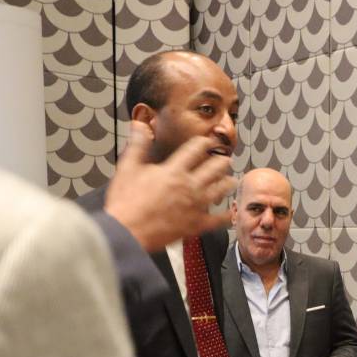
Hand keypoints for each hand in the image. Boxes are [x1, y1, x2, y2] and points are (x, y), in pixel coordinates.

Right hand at [105, 121, 234, 251]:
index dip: (203, 143)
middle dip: (221, 162)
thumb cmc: (125, 202)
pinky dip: (226, 216)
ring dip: (227, 184)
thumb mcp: (128, 168)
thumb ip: (138, 145)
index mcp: (174, 171)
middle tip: (226, 160)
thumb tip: (140, 125)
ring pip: (220, 191)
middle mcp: (189, 186)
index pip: (195, 150)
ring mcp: (196, 205)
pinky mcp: (196, 224)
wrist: (127, 232)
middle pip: (214, 168)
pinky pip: (218, 220)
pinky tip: (230, 213)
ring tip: (231, 180)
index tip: (207, 141)